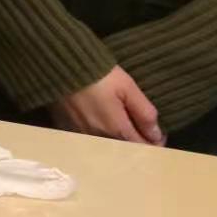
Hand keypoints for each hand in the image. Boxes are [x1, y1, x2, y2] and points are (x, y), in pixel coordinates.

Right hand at [48, 66, 165, 144]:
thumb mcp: (127, 87)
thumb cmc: (97, 74)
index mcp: (117, 130)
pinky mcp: (65, 128)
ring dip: (115, 140)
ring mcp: (80, 135)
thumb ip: (144, 112)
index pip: (142, 148)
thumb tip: (157, 134)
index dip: (154, 143)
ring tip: (118, 126)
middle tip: (139, 129)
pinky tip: (96, 122)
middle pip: (123, 150)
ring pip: (105, 146)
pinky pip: (86, 139)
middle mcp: (99, 138)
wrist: (59, 65)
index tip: (157, 133)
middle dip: (135, 143)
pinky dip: (96, 136)